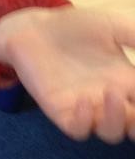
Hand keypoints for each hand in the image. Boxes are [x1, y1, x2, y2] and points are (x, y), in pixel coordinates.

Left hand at [0, 5, 134, 142]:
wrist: (33, 26)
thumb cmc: (75, 27)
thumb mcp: (115, 26)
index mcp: (129, 81)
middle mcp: (112, 100)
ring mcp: (87, 108)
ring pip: (111, 132)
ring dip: (118, 120)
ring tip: (113, 94)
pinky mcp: (61, 111)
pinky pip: (77, 129)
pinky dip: (85, 121)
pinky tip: (84, 101)